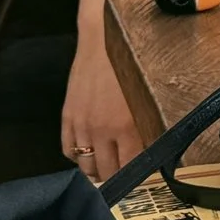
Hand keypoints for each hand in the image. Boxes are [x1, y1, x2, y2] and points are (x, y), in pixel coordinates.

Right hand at [61, 29, 143, 182]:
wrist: (103, 40)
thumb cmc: (131, 62)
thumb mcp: (148, 95)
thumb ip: (148, 125)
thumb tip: (153, 148)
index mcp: (127, 126)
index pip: (129, 167)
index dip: (135, 177)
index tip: (140, 180)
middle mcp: (101, 130)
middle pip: (106, 171)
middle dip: (115, 178)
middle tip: (123, 177)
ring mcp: (81, 125)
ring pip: (85, 165)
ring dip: (95, 171)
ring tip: (105, 170)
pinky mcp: (67, 117)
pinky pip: (68, 150)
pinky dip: (77, 157)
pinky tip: (86, 155)